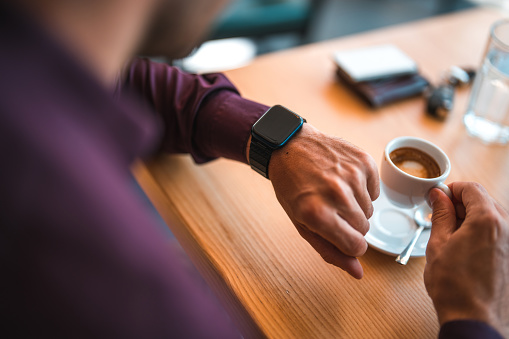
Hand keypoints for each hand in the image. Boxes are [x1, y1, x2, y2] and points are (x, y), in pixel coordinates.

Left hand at [268, 124, 378, 278]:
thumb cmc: (293, 188)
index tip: (340, 235)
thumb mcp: (302, 224)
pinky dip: (363, 190)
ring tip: (334, 192)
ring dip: (355, 207)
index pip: (356, 246)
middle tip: (330, 208)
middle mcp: (337, 194)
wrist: (290, 147)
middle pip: (364, 229)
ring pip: (370, 211)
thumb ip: (330, 251)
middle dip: (349, 225)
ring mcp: (352, 175)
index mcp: (317, 214)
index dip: (349, 244)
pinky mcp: (363, 161)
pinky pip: (375, 191)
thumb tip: (358, 272)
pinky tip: (343, 180)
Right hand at [424, 182, 508, 332]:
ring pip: (490, 215)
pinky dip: (480, 231)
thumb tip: (438, 196)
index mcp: (487, 220)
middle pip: (482, 200)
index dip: (451, 190)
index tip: (437, 198)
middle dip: (460, 204)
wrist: (474, 317)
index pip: (470, 188)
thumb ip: (440, 214)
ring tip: (450, 235)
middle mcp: (506, 227)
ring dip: (470, 218)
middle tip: (439, 216)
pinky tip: (464, 246)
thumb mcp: (438, 243)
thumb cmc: (454, 285)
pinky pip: (497, 231)